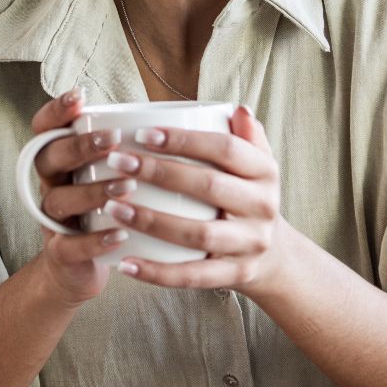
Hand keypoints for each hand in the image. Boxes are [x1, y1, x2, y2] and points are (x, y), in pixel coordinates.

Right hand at [28, 86, 140, 306]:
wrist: (85, 268)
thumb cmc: (113, 210)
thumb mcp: (121, 174)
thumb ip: (148, 145)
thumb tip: (214, 114)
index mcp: (64, 160)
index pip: (47, 128)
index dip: (56, 111)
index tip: (81, 97)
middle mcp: (54, 185)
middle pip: (48, 157)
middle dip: (79, 146)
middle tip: (113, 140)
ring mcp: (54, 219)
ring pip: (59, 200)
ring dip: (92, 191)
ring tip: (126, 186)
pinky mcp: (61, 253)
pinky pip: (69, 245)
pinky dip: (94, 241)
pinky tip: (121, 234)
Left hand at [106, 105, 290, 296]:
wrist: (274, 256)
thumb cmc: (248, 197)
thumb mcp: (257, 165)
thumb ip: (246, 137)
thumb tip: (237, 110)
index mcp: (265, 172)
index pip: (226, 149)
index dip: (185, 140)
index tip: (142, 134)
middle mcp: (264, 207)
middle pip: (209, 186)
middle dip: (159, 172)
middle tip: (117, 162)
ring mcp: (250, 244)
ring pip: (198, 234)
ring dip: (151, 220)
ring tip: (112, 208)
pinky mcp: (236, 274)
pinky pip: (192, 276)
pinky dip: (157, 273)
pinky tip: (126, 264)